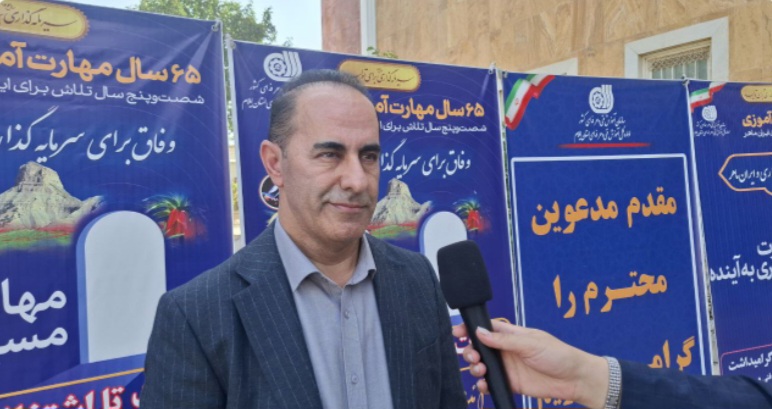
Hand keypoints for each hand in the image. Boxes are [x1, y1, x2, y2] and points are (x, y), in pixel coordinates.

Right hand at [452, 321, 609, 408]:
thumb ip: (504, 340)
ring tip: (480, 370)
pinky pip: (491, 383)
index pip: (487, 328)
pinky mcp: (511, 383)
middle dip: (470, 351)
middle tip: (472, 356)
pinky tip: (484, 384)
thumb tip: (480, 333)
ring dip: (475, 367)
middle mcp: (507, 349)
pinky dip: (484, 384)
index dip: (471, 328)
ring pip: (483, 366)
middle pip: (480, 348)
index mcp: (512, 334)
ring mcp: (508, 367)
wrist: (575, 379)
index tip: (457, 331)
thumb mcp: (531, 343)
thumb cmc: (558, 354)